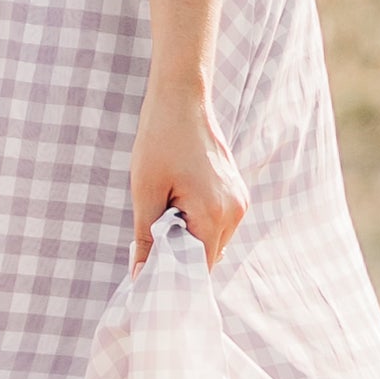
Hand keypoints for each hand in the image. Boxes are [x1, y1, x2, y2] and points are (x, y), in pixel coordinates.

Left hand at [129, 84, 248, 270]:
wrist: (181, 100)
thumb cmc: (160, 142)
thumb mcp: (145, 193)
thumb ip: (145, 240)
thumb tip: (139, 276)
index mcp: (214, 215)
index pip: (199, 269)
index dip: (175, 277)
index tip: (151, 277)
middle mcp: (235, 212)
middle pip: (207, 257)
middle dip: (180, 257)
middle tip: (150, 244)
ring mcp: (239, 202)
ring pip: (212, 241)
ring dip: (189, 239)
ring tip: (165, 216)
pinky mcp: (237, 193)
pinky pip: (218, 224)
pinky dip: (198, 224)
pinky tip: (177, 206)